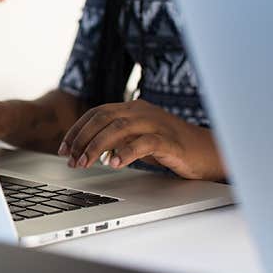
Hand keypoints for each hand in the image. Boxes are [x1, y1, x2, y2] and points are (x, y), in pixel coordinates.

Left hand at [57, 100, 225, 181]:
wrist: (208, 151)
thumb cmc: (171, 146)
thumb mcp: (137, 138)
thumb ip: (116, 138)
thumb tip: (87, 149)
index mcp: (133, 108)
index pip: (96, 113)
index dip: (77, 130)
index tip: (64, 149)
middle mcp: (142, 111)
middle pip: (103, 118)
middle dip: (82, 139)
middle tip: (70, 159)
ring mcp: (156, 123)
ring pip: (118, 128)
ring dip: (96, 147)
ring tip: (85, 163)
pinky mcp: (169, 140)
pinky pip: (144, 143)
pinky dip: (126, 152)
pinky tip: (114, 164)